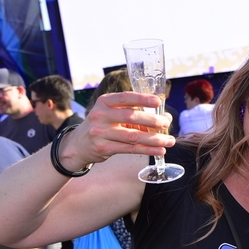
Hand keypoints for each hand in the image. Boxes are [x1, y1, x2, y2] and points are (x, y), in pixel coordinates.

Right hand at [58, 92, 173, 170]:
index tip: (158, 102)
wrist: (78, 144)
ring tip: (169, 141)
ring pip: (133, 136)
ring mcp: (101, 132)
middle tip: (166, 124)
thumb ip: (134, 113)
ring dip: (154, 139)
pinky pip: (130, 149)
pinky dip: (147, 150)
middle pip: (130, 117)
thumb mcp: (112, 113)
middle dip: (152, 121)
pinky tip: (160, 150)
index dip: (142, 99)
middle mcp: (101, 115)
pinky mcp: (104, 148)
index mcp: (105, 102)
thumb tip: (165, 117)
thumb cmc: (103, 125)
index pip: (125, 98)